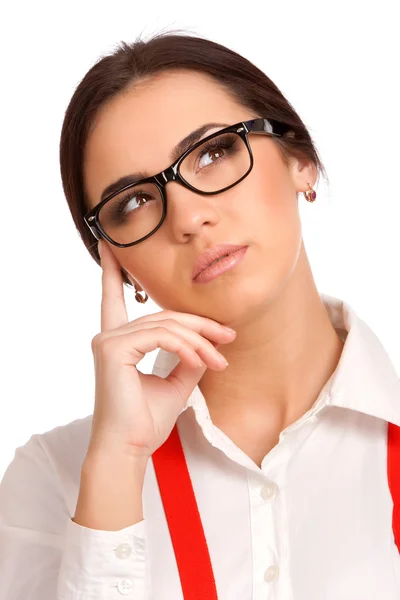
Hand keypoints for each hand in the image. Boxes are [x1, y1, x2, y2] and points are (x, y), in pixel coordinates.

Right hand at [86, 240, 235, 459]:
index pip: (113, 299)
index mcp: (119, 341)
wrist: (130, 450)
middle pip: (165, 316)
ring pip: (167, 325)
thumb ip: (188, 358)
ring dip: (200, 341)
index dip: (110, 271)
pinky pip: (161, 336)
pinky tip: (201, 362)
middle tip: (229, 339)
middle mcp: (109, 336)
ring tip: (220, 360)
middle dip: (201, 326)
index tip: (109, 246)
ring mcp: (108, 340)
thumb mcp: (176, 383)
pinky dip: (186, 347)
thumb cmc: (146, 421)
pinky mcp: (113, 348)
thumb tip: (206, 344)